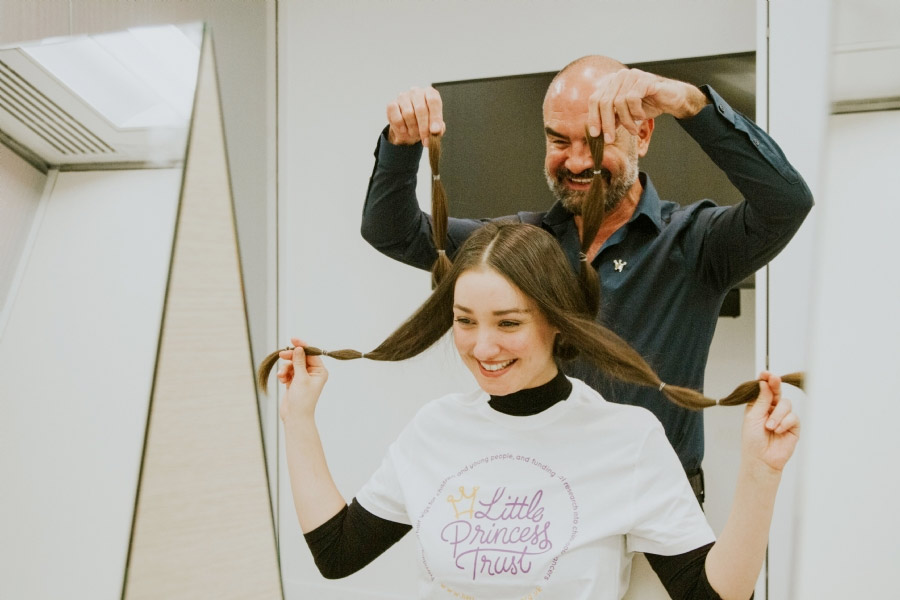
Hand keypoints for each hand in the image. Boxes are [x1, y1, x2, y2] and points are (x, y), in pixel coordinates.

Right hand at [277, 336, 328, 422]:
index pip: (312, 354)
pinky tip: (281, 380)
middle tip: (282, 355)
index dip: (302, 346)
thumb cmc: (302, 399)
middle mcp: (313, 373)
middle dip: (291, 357)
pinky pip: (288, 371)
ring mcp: (303, 377)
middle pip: (301, 357)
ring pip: (292, 364)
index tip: (293, 339)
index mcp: (320, 371)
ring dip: (285, 368)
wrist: (295, 416)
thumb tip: (299, 348)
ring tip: (282, 375)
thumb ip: (299, 362)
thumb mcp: (301, 378)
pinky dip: (284, 374)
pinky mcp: (294, 381)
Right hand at [386, 86, 444, 146]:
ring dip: (413, 128)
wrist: (408, 127)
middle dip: (424, 127)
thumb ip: (438, 128)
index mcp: (429, 93)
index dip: (435, 117)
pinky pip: (397, 118)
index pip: (433, 100)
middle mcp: (416, 92)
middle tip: (425, 140)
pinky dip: (401, 128)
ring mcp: (402, 97)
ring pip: (408, 114)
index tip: (435, 131)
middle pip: (420, 109)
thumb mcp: (434, 126)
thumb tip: (436, 131)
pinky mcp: (391, 105)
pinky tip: (405, 130)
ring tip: (414, 134)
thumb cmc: (424, 123)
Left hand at [587, 68, 707, 141]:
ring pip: (618, 102)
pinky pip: (632, 99)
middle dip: (606, 124)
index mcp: (611, 82)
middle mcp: (619, 76)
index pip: (594, 100)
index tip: (595, 134)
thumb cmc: (648, 105)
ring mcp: (631, 75)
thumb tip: (597, 131)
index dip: (593, 118)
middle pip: (604, 102)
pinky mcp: (644, 79)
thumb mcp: (625, 114)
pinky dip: (636, 112)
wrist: (672, 100)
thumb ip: (611, 118)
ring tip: (633, 129)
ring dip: (626, 120)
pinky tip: (642, 116)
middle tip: (610, 139)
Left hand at [740, 372, 799, 472]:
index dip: (766, 380)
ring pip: (786, 404)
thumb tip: (764, 383)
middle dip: (775, 385)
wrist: (761, 459)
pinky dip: (785, 422)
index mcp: (759, 405)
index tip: (765, 374)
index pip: (764, 389)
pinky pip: (793, 417)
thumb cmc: (753, 440)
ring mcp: (783, 417)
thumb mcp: (753, 417)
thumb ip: (761, 400)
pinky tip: (778, 431)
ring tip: (769, 427)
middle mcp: (772, 409)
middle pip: (777, 392)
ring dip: (777, 415)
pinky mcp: (793, 426)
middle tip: (773, 379)